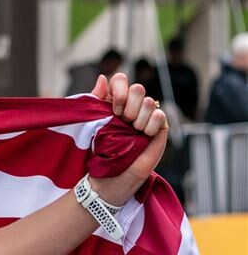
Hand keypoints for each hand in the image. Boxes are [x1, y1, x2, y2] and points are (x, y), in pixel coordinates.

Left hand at [88, 73, 168, 203]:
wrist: (109, 176)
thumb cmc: (98, 152)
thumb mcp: (93, 123)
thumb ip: (97, 100)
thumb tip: (103, 78)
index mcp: (114, 102)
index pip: (121, 80)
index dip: (119, 90)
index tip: (114, 109)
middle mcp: (131, 107)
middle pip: (138, 88)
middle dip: (129, 105)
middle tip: (123, 122)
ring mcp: (146, 117)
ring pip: (150, 101)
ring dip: (139, 118)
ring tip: (133, 132)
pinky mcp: (158, 128)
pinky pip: (160, 114)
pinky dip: (151, 124)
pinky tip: (145, 135)